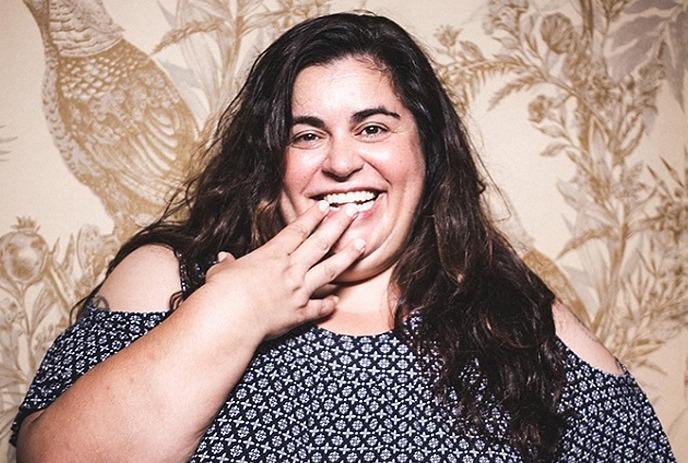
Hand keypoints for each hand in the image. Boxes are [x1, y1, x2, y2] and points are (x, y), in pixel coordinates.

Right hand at [204, 201, 364, 339]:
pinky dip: (329, 304)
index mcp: (272, 255)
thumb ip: (227, 264)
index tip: (326, 206)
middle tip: (354, 211)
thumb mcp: (222, 273)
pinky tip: (337, 300)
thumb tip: (224, 259)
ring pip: (330, 270)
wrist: (229, 320)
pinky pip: (320, 307)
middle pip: (321, 242)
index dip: (313, 217)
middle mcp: (290, 270)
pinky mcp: (299, 314)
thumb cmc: (221, 294)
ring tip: (363, 244)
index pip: (297, 230)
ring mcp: (298, 291)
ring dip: (348, 256)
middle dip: (339, 225)